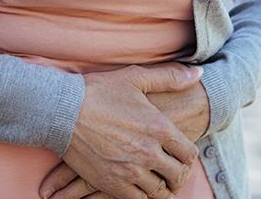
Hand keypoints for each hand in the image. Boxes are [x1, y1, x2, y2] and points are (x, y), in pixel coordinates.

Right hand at [45, 63, 200, 198]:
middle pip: (177, 176)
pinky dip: (142, 196)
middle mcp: (149, 153)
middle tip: (172, 173)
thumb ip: (170, 77)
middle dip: (178, 175)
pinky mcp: (111, 183)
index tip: (181, 156)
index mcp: (159, 128)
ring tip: (157, 181)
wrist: (63, 111)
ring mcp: (130, 171)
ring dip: (161, 188)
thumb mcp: (136, 78)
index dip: (188, 157)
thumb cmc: (99, 91)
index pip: (189, 154)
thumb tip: (197, 75)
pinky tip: (140, 188)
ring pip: (159, 192)